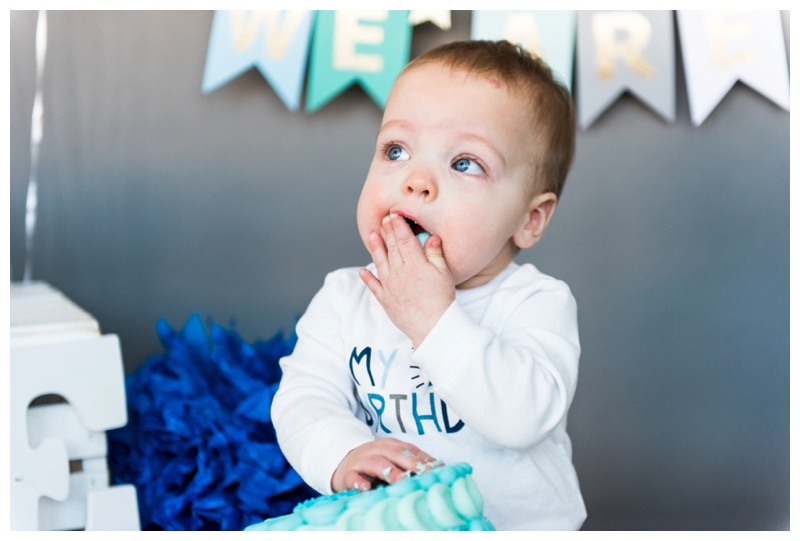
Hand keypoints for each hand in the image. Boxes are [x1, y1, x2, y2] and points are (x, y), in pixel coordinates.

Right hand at [331, 438, 439, 492]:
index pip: (410, 450)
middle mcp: (378, 450)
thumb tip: (439, 469)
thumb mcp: (392, 457)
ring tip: (400, 480)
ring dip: (389, 472)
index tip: (439, 469)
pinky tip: (365, 488)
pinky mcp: (348, 474)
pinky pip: (354, 478)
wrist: (343, 461)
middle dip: (411, 463)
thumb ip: (411, 462)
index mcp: (391, 445)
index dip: (424, 459)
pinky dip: (359, 483)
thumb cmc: (374, 462)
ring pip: (376, 464)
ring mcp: (362, 461)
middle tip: (425, 473)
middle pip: (396, 454)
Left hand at [359, 213, 455, 347]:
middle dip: (387, 232)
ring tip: (372, 236)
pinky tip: (363, 272)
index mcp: (415, 264)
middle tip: (383, 219)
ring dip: (376, 248)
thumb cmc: (441, 300)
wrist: (432, 326)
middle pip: (392, 248)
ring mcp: (390, 286)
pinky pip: (374, 286)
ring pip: (380, 262)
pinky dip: (368, 279)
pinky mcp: (386, 300)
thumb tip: (432, 237)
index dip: (398, 226)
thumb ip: (435, 254)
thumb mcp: (444, 274)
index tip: (394, 215)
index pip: (404, 240)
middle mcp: (399, 272)